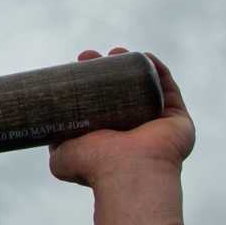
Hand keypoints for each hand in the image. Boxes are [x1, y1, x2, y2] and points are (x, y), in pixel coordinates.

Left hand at [48, 48, 195, 186]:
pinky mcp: (178, 121)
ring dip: (134, 67)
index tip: (76, 65)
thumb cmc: (94, 166)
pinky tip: (145, 56)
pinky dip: (160, 71)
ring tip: (117, 52)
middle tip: (92, 57)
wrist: (127, 172)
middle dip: (109, 70)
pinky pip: (170, 90)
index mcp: (110, 138)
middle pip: (123, 93)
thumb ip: (54, 143)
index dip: (89, 82)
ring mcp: (157, 126)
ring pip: (146, 88)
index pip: (100, 104)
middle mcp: (134, 133)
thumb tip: (47, 131)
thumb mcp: (61, 157)